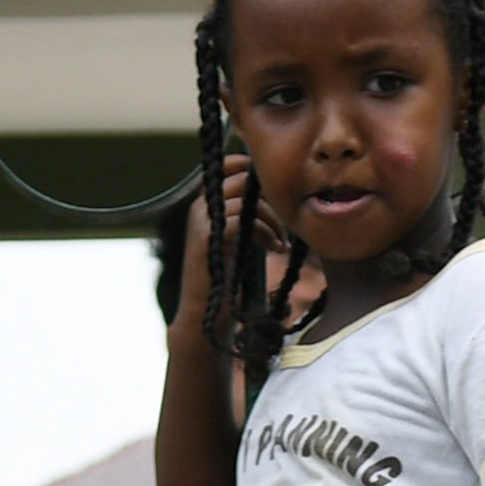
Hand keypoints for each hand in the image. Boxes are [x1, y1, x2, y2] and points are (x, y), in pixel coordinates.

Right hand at [172, 159, 274, 351]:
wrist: (206, 318)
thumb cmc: (227, 283)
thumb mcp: (241, 243)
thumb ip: (250, 219)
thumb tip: (277, 200)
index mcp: (205, 206)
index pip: (227, 167)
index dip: (252, 169)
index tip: (276, 188)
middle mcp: (200, 209)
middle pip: (239, 178)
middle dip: (269, 196)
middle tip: (284, 222)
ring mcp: (202, 223)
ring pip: (244, 200)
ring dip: (272, 218)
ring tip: (283, 241)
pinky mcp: (209, 240)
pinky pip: (243, 221)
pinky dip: (266, 233)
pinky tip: (276, 249)